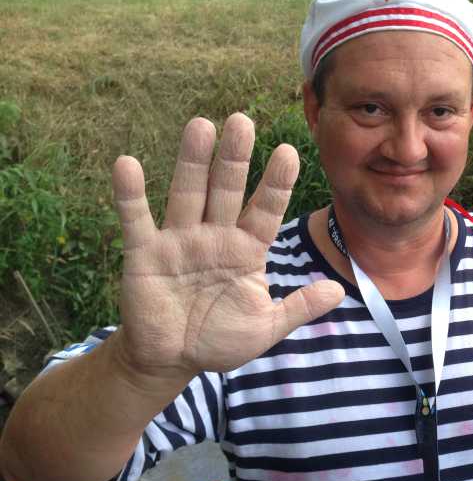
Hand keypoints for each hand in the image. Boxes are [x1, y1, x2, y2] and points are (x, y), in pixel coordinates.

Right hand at [112, 113, 343, 379]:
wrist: (172, 360)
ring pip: (187, 193)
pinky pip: (137, 220)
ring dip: (192, 161)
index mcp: (247, 249)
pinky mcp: (145, 253)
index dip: (275, 183)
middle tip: (243, 121)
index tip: (288, 152)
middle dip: (234, 158)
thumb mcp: (266, 327)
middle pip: (226, 189)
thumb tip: (338, 290)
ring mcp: (179, 241)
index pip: (265, 209)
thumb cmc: (220, 339)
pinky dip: (130, 194)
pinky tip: (127, 164)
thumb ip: (299, 307)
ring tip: (201, 125)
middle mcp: (215, 236)